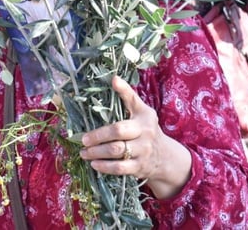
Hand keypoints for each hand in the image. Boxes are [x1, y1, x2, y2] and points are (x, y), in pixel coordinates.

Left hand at [79, 76, 190, 197]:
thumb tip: (113, 78)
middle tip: (83, 140)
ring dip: (97, 153)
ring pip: (116, 152)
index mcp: (144, 119)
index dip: (117, 102)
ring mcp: (142, 152)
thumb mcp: (141, 110)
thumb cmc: (146, 128)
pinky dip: (105, 167)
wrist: (165, 156)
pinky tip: (94, 164)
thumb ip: (128, 95)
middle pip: (117, 134)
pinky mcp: (139, 168)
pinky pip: (120, 168)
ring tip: (84, 153)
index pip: (128, 110)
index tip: (105, 95)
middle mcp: (145, 135)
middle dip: (97, 137)